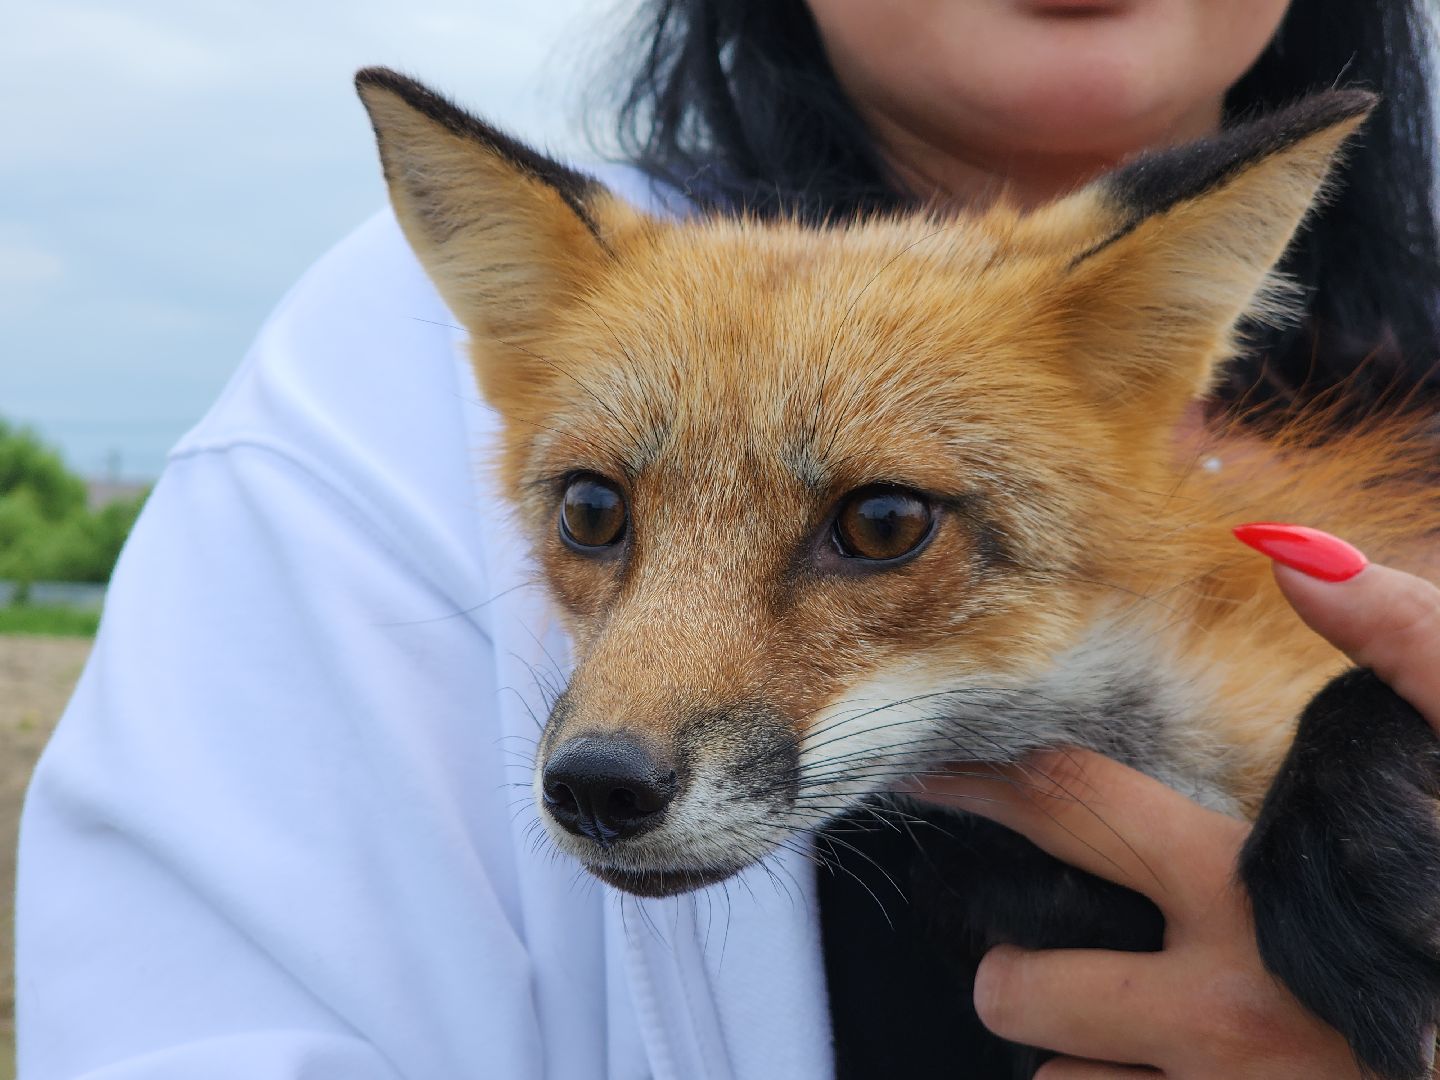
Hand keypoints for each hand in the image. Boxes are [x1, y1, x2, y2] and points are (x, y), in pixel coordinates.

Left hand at [910, 527, 1439, 1077]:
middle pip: (1024, 986)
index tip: (937, 774)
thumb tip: (1289, 546)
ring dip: (1082, 1055)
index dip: (990, 781)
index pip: (1073, 810)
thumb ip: (1406, 645)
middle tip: (1021, 957)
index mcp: (1259, 897)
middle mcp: (1225, 1017)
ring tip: (1127, 1036)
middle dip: (1006, 968)